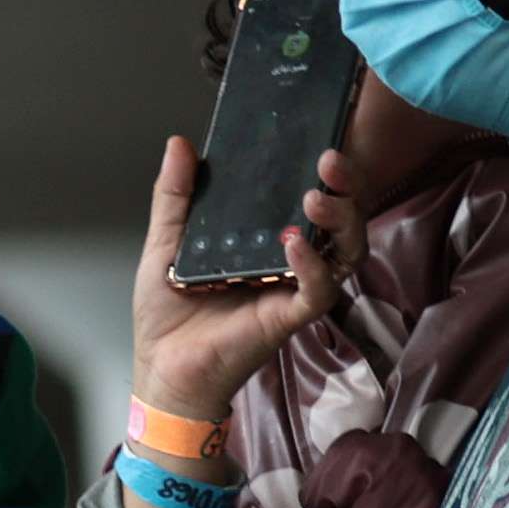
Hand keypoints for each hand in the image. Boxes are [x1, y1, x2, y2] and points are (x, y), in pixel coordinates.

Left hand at [128, 130, 352, 432]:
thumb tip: (179, 143)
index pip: (316, 196)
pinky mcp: (290, 316)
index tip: (322, 142)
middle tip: (330, 161)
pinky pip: (318, 290)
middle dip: (347, 187)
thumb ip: (175, 196)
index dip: (329, 171)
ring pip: (345, 250)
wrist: (161, 366)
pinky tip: (294, 246)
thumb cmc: (168, 311)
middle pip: (343, 218)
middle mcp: (293, 259)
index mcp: (269, 236)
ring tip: (314, 198)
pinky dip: (311, 266)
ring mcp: (296, 287)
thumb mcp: (166, 242)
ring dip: (338, 220)